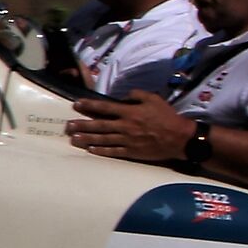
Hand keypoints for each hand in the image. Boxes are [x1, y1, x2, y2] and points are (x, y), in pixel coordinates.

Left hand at [66, 90, 192, 164]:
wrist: (179, 138)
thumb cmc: (167, 117)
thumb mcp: (154, 99)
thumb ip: (137, 95)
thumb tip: (125, 96)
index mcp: (130, 112)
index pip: (105, 108)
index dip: (89, 106)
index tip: (76, 104)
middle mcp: (126, 126)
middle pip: (99, 125)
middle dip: (83, 125)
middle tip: (68, 126)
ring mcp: (128, 141)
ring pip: (103, 140)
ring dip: (87, 139)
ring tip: (73, 139)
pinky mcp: (132, 152)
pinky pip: (113, 152)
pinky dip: (101, 151)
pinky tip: (90, 150)